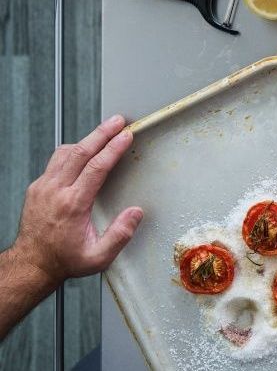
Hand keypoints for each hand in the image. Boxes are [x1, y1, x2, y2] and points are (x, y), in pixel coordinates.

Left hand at [12, 115, 143, 281]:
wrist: (32, 263)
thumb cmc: (64, 260)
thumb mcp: (98, 257)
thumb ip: (120, 235)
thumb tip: (136, 213)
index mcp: (72, 205)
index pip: (96, 168)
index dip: (113, 149)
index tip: (126, 136)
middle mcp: (55, 191)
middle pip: (80, 152)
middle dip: (101, 133)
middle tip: (117, 121)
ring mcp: (43, 187)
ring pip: (65, 153)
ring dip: (86, 139)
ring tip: (103, 131)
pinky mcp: (37, 188)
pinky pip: (55, 161)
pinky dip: (72, 151)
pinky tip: (82, 150)